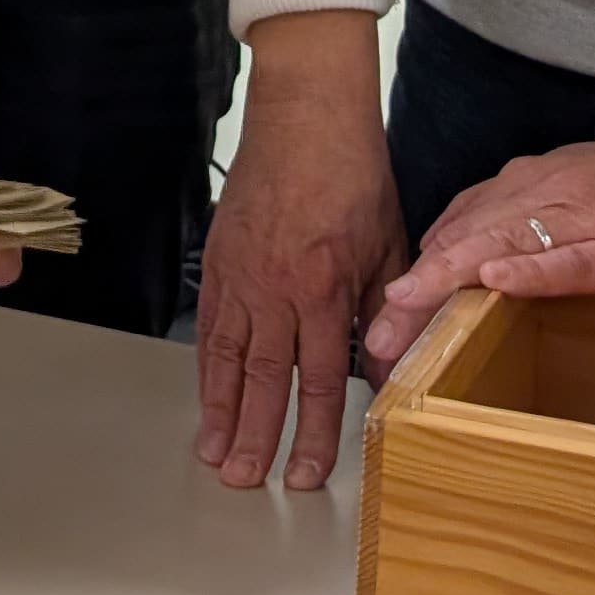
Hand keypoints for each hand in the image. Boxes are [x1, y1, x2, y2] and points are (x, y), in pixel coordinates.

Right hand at [193, 14, 402, 491]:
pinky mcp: (219, 259)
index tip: (306, 472)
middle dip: (255, 436)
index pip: (317, 379)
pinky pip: (209, 324)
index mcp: (321, 286)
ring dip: (219, 412)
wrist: (306, 114)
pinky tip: (205, 393)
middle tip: (245, 480)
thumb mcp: (388, 245)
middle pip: (261, 379)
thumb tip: (389, 372)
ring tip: (213, 454)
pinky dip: (204, 364)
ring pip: (225, 358)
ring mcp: (239, 274)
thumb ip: (385, 313)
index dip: (312, 432)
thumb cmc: (353, 173)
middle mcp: (274, 288)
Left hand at [361, 117, 594, 364]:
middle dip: (413, 292)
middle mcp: (543, 195)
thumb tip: (458, 258)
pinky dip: (532, 269)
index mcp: (527, 189)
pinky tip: (496, 282)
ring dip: (448, 281)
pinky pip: (572, 258)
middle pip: (463, 243)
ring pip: (501, 244)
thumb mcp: (568, 197)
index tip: (374, 321)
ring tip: (403, 315)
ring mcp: (583, 218)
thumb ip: (513, 220)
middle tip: (372, 340)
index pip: (453, 232)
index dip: (412, 276)